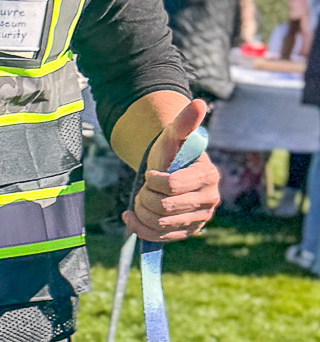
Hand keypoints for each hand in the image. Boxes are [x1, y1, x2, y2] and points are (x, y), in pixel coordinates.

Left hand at [124, 99, 219, 243]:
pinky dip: (139, 228)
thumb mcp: (174, 136)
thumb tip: (198, 103)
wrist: (166, 172)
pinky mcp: (186, 232)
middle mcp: (209, 200)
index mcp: (208, 177)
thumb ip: (184, 122)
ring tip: (142, 198)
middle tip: (144, 188)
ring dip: (141, 210)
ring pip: (158, 223)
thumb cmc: (171, 154)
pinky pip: (158, 238)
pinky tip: (131, 217)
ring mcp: (199, 219)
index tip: (151, 174)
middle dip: (145, 196)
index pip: (171, 186)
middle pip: (163, 206)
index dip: (153, 181)